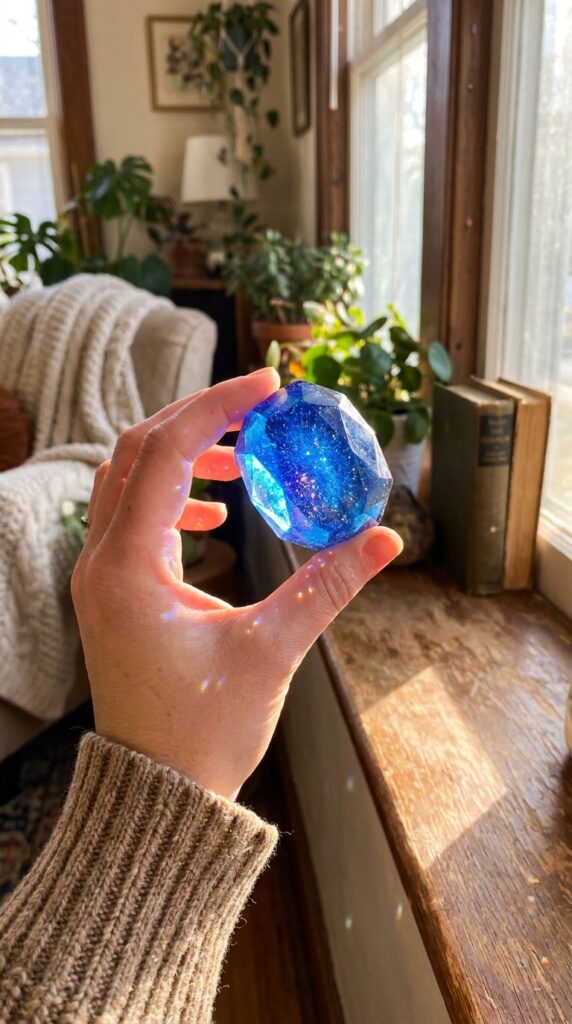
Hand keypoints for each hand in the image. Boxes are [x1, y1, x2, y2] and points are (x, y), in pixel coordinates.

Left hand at [71, 368, 401, 798]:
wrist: (158, 793)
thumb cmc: (204, 731)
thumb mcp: (272, 650)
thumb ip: (326, 585)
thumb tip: (384, 538)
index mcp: (128, 564)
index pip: (167, 451)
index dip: (217, 405)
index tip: (267, 384)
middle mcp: (100, 560)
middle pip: (138, 450)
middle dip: (200, 419)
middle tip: (258, 408)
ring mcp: (98, 576)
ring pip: (129, 480)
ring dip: (185, 456)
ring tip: (243, 461)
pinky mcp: (110, 592)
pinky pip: (131, 516)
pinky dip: (174, 499)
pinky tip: (217, 523)